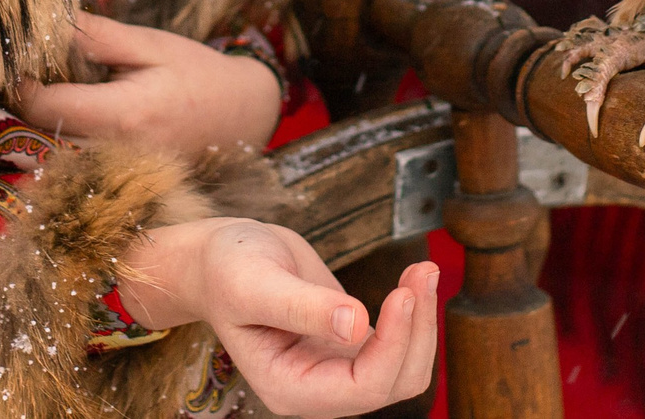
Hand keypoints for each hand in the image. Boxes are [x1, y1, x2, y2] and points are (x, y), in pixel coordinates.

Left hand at [12, 15, 283, 155]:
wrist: (243, 116)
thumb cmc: (196, 72)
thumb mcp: (148, 43)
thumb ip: (96, 36)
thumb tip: (46, 25)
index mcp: (123, 115)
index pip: (43, 106)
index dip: (22, 85)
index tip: (17, 63)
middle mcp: (115, 156)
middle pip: (39, 140)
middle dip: (22, 111)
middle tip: (20, 79)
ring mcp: (118, 178)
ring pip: (52, 162)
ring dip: (36, 133)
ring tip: (42, 99)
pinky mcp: (120, 186)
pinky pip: (74, 172)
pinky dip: (59, 150)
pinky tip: (64, 125)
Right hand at [119, 217, 438, 417]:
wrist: (223, 256)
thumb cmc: (228, 269)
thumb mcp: (255, 282)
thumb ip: (303, 306)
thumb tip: (358, 324)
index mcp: (289, 387)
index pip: (362, 388)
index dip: (392, 346)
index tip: (402, 294)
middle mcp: (317, 389)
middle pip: (393, 383)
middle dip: (415, 331)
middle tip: (421, 270)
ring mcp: (337, 370)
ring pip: (405, 366)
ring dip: (421, 322)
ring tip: (421, 269)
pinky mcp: (350, 347)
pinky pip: (397, 344)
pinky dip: (414, 314)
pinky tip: (413, 279)